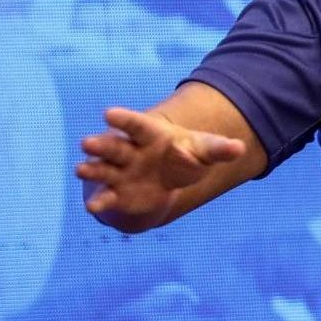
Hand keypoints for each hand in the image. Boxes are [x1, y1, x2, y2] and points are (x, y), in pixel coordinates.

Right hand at [75, 107, 245, 232]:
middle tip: (87, 143)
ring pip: (102, 170)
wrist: (170, 179)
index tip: (108, 113)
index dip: (123, 119)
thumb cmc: (185, 156)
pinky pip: (106, 197)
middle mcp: (129, 152)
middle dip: (100, 144)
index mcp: (149, 134)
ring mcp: (120, 173)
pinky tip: (93, 207)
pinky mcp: (117, 195)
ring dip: (91, 170)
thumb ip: (219, 149)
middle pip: (113, 146)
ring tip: (80, 170)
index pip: (135, 124)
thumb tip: (239, 148)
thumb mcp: (204, 150)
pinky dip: (100, 202)